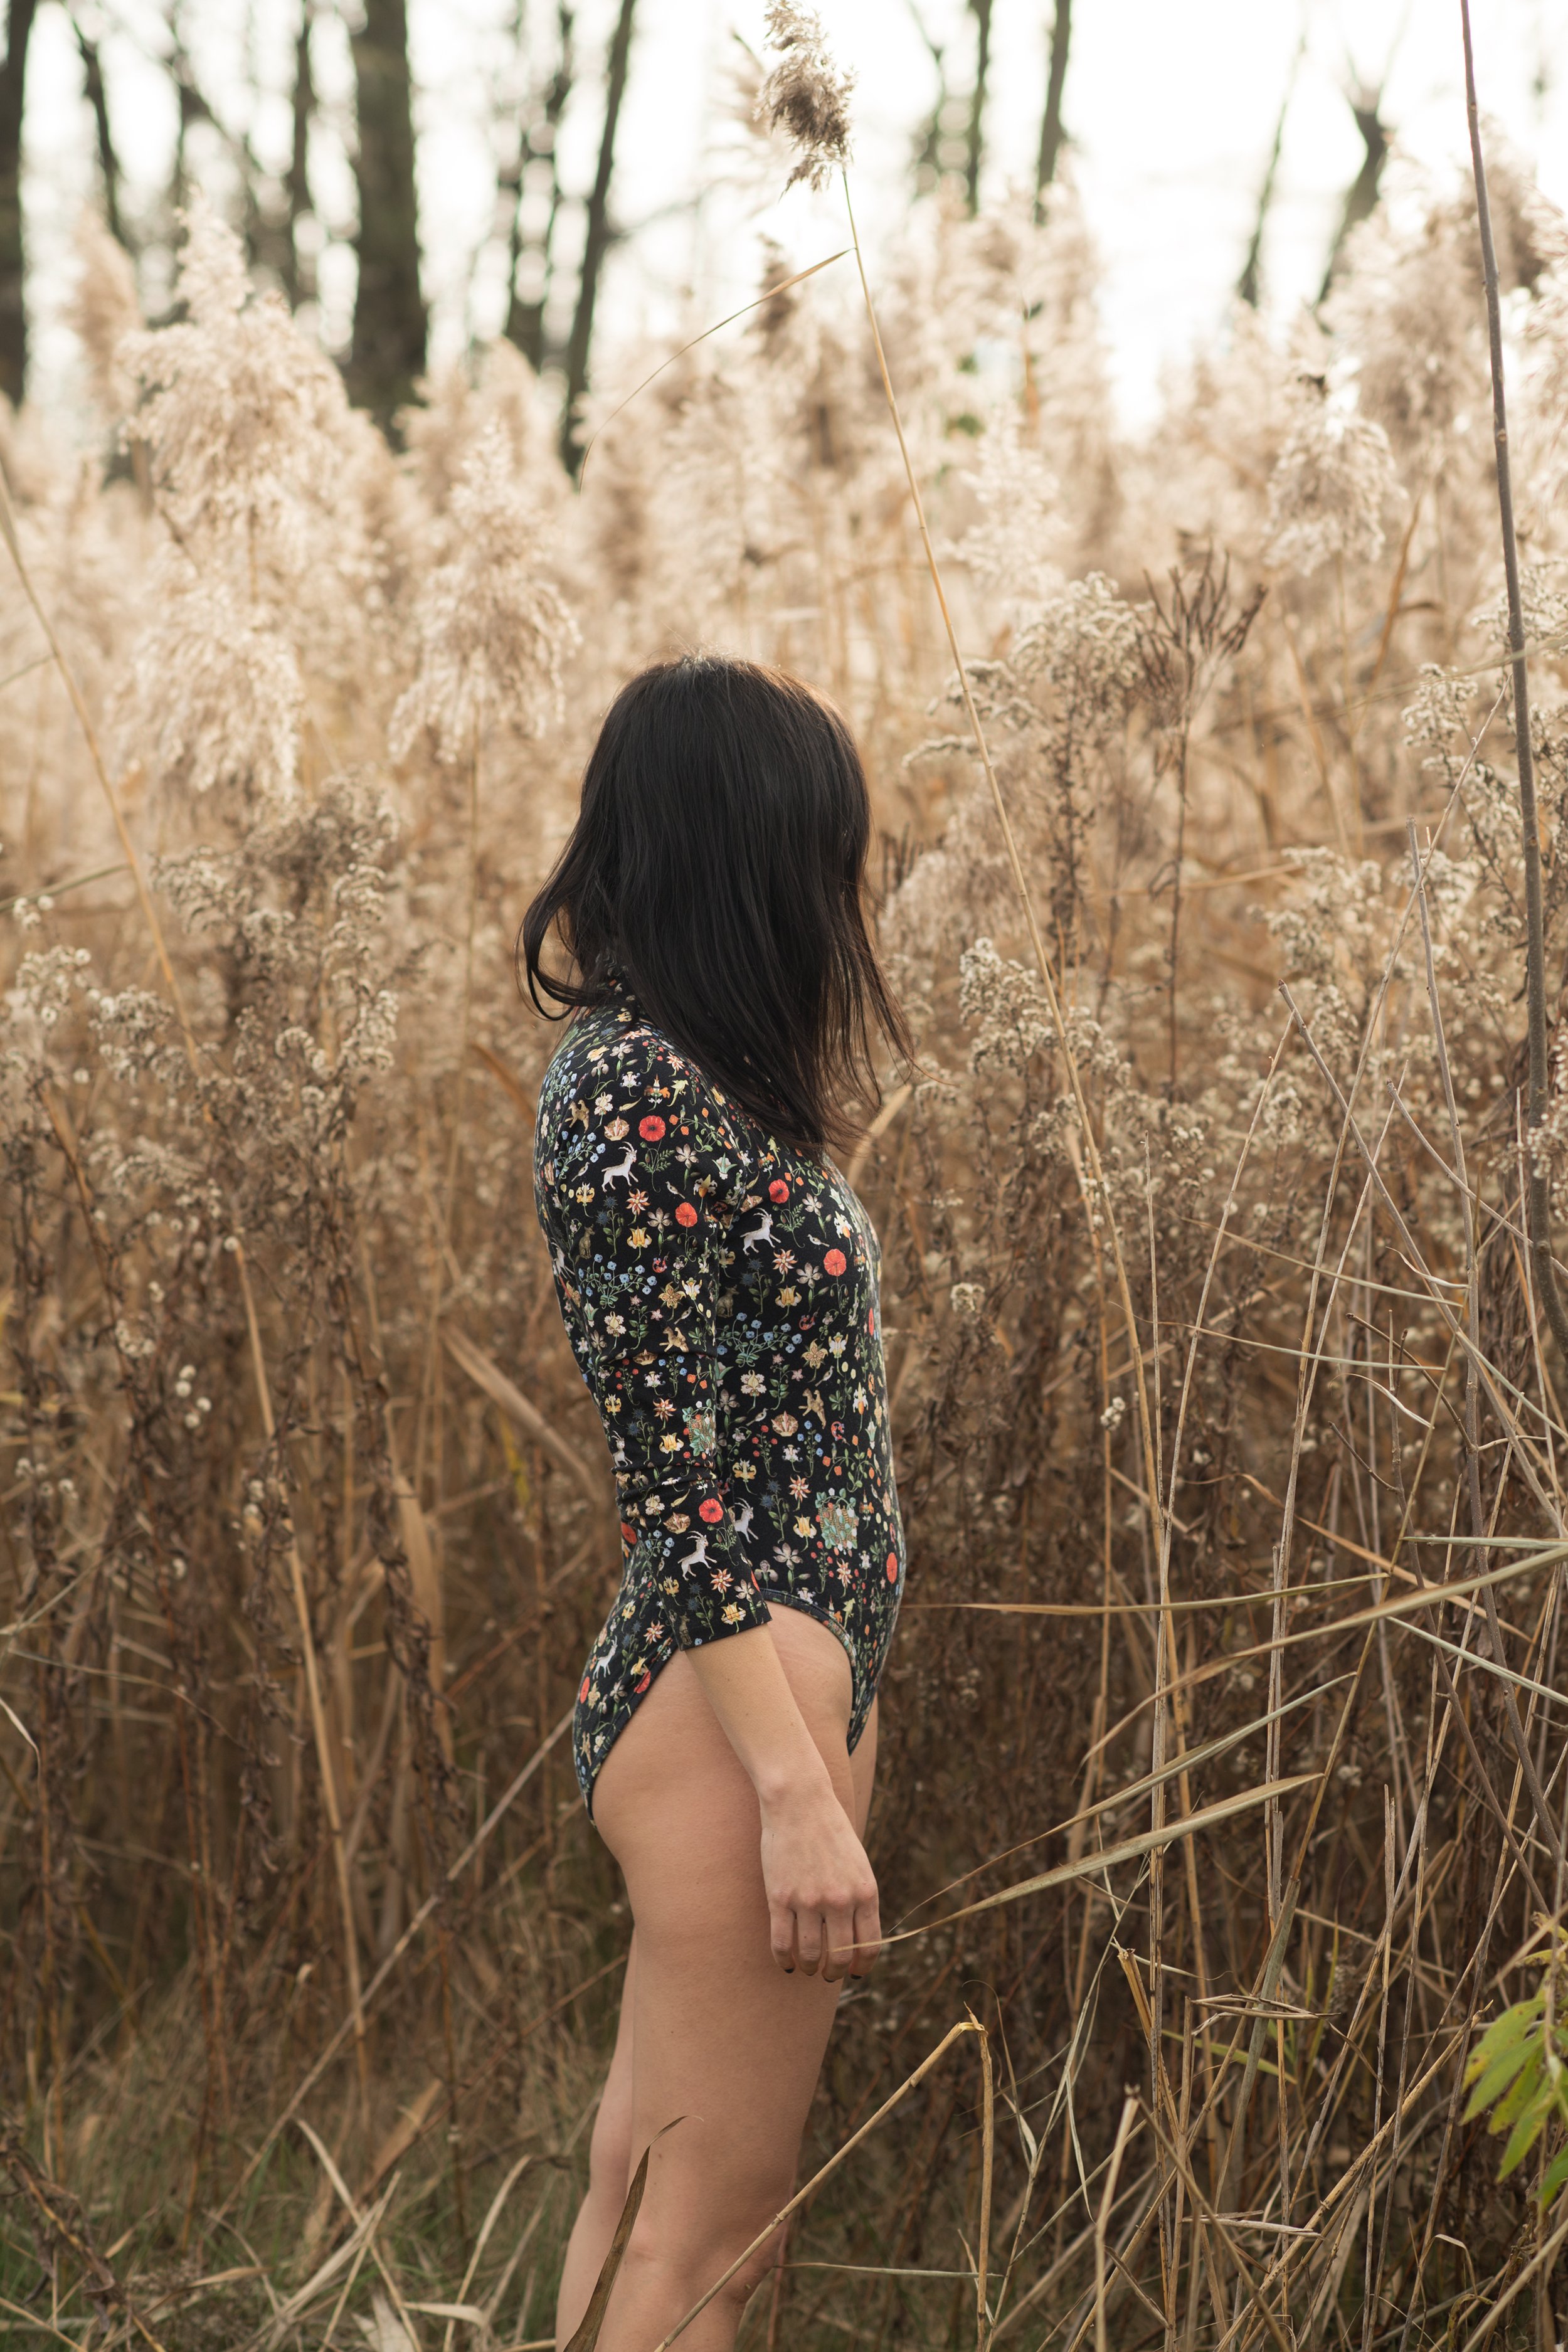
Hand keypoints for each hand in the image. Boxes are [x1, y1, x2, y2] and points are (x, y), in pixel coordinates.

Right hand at [759, 1776, 880, 1983]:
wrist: (800, 1802)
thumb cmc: (830, 1831)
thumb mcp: (858, 1864)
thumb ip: (860, 1898)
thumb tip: (857, 1935)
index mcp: (865, 1892)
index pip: (868, 1945)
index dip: (861, 1966)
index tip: (854, 1973)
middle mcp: (840, 1900)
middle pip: (839, 1956)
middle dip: (834, 1972)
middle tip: (828, 1974)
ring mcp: (809, 1900)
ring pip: (810, 1954)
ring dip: (809, 1967)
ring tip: (807, 1967)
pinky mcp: (780, 1897)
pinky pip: (782, 1942)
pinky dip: (784, 1959)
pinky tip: (786, 1963)